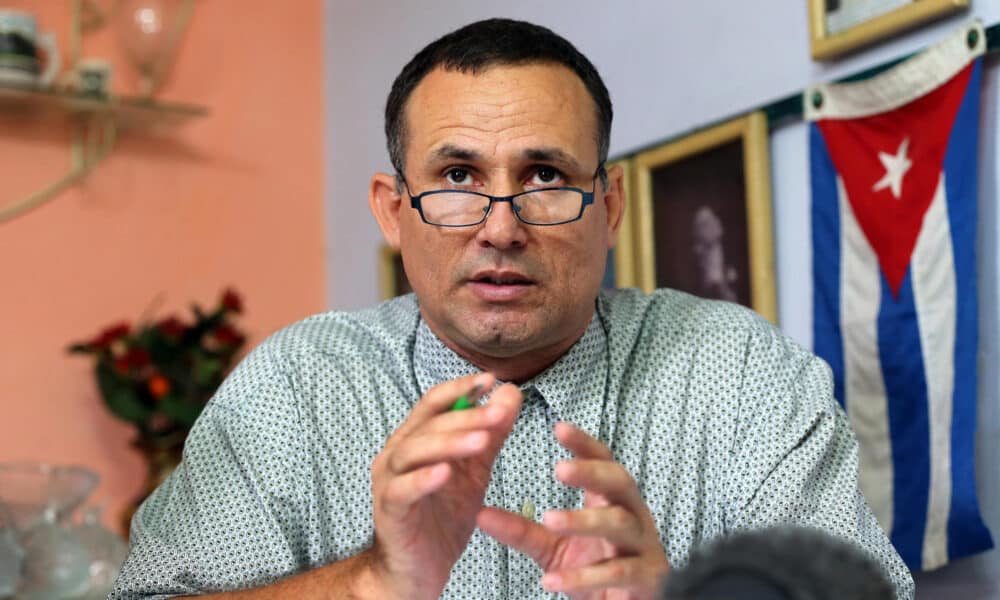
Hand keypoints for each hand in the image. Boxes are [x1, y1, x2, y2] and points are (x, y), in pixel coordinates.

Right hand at [368, 373, 522, 599]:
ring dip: (449, 442)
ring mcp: (388, 481)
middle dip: (466, 416)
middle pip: (428, 424)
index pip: (434, 403)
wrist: (418, 569)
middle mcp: (397, 454)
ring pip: (414, 451)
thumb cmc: (442, 516)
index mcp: (415, 439)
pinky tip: (446, 473)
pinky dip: (423, 479)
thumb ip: (491, 434)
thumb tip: (510, 394)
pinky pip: (402, 490)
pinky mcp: (388, 510)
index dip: (460, 389)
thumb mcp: (474, 471)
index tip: (490, 380)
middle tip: (498, 413)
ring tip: (482, 440)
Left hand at [477, 422, 669, 598]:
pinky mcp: (646, 579)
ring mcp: (643, 547)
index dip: (584, 444)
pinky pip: (618, 573)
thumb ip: (522, 530)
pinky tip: (554, 580)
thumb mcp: (553, 548)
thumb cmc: (598, 569)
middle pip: (620, 482)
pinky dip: (585, 577)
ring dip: (584, 520)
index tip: (558, 427)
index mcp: (612, 501)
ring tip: (550, 519)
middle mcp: (633, 517)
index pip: (603, 461)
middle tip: (559, 468)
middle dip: (591, 472)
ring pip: (619, 524)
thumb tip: (480, 513)